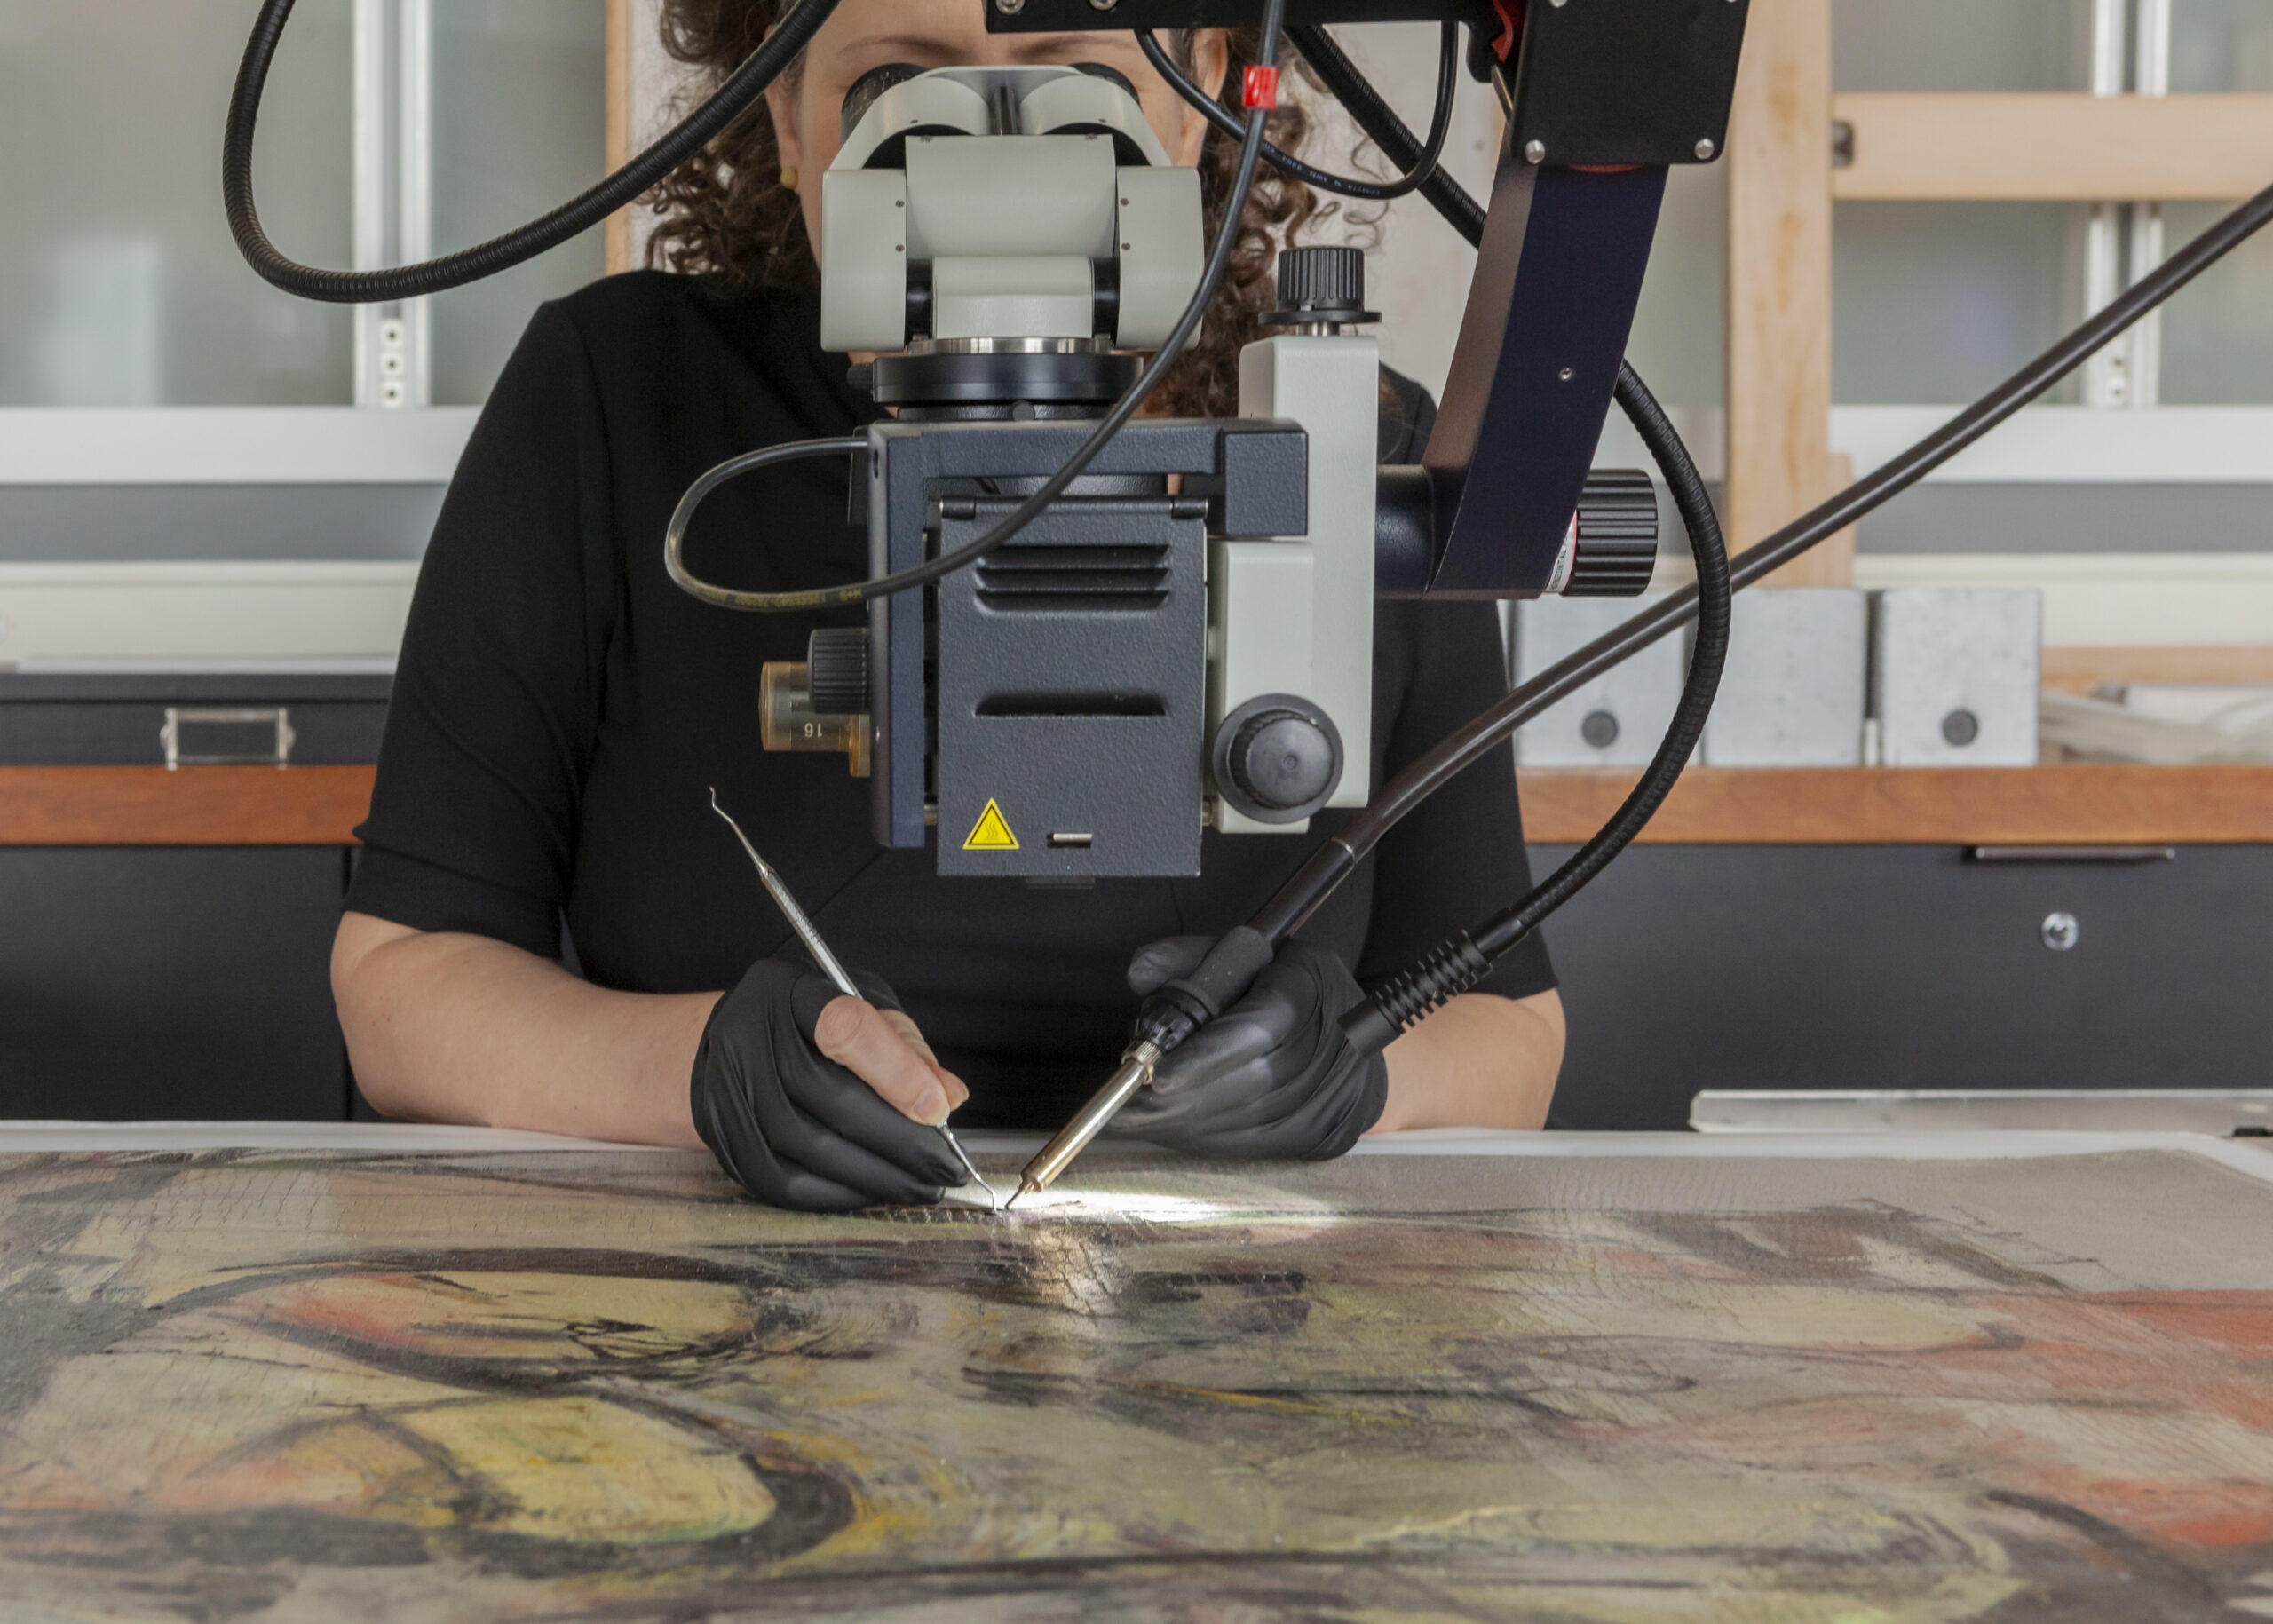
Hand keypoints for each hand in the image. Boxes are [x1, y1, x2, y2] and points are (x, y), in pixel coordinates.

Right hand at [691, 959, 970, 1210]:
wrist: (731, 1041)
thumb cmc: (807, 1024)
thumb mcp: (862, 1010)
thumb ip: (907, 1051)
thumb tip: (949, 1097)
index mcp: (793, 992)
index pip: (846, 1029)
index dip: (897, 1073)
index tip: (938, 1111)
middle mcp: (750, 1035)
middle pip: (829, 1097)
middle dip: (898, 1141)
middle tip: (942, 1167)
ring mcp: (728, 1087)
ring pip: (808, 1146)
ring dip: (873, 1176)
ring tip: (916, 1185)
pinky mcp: (720, 1134)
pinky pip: (782, 1181)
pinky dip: (834, 1193)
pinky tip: (869, 1191)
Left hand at [1115, 936, 1387, 1158]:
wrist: (1352, 1039)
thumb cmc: (1283, 990)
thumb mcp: (1244, 957)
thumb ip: (1188, 959)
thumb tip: (1139, 973)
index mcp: (1309, 987)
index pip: (1258, 1028)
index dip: (1205, 1056)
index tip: (1156, 1077)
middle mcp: (1330, 1044)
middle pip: (1251, 1082)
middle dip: (1182, 1100)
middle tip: (1125, 1108)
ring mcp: (1331, 1097)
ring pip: (1248, 1120)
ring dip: (1187, 1125)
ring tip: (1138, 1121)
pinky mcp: (1322, 1135)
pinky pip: (1255, 1145)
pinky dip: (1207, 1140)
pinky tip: (1172, 1131)